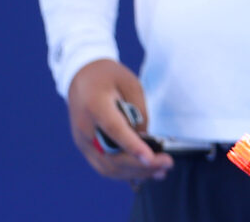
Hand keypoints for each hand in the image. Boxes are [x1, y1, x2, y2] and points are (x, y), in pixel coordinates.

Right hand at [67, 58, 172, 182]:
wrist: (82, 77)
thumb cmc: (110, 77)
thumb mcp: (131, 84)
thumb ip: (139, 111)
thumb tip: (145, 140)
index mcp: (96, 106)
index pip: (114, 130)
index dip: (132, 146)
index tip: (150, 158)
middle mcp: (85, 128)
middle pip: (111, 156)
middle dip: (141, 165)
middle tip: (167, 164)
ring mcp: (83, 141)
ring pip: (108, 167)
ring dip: (135, 172)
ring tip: (160, 171)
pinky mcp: (85, 148)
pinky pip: (104, 167)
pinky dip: (125, 172)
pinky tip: (144, 171)